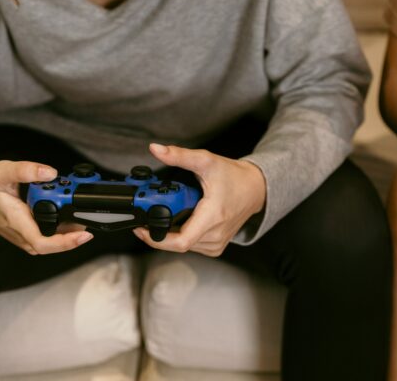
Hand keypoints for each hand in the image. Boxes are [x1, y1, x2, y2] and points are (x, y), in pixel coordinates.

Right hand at [0, 161, 93, 254]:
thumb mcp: (2, 172)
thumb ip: (26, 170)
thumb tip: (50, 173)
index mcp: (17, 222)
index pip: (43, 243)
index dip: (66, 243)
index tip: (84, 234)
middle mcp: (23, 235)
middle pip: (53, 245)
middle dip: (74, 232)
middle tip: (88, 216)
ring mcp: (26, 238)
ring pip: (52, 242)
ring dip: (69, 232)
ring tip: (82, 215)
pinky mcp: (28, 236)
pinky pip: (48, 238)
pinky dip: (62, 230)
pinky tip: (71, 217)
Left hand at [133, 143, 266, 255]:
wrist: (255, 189)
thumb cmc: (234, 177)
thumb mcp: (206, 161)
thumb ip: (179, 155)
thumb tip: (156, 149)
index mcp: (212, 216)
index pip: (180, 242)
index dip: (156, 239)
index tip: (141, 228)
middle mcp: (215, 235)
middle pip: (176, 243)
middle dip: (159, 230)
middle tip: (151, 212)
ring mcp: (216, 244)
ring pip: (182, 246)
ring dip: (170, 232)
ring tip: (170, 212)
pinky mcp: (215, 247)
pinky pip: (191, 246)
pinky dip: (182, 235)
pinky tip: (183, 220)